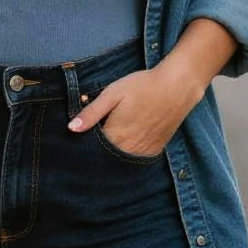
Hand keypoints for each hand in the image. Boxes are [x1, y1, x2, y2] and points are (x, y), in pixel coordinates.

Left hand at [66, 65, 202, 156]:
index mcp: (115, 135)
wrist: (176, 87)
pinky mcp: (155, 150)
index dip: (84, 144)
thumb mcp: (112, 93)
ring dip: (112, 155)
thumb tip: (71, 128)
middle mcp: (129, 148)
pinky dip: (128, 155)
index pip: (91, 150)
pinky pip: (136, 160)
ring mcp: (144, 151)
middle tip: (94, 137)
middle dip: (96, 152)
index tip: (77, 139)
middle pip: (105, 159)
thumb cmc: (142, 86)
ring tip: (109, 140)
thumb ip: (92, 113)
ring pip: (121, 161)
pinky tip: (125, 143)